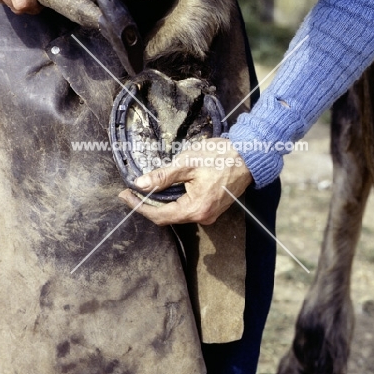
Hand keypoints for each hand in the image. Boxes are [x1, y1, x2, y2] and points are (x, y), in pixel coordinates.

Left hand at [118, 138, 252, 225]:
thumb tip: (140, 184)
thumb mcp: (188, 163)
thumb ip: (163, 176)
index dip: (139, 206)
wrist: (249, 156)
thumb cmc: (220, 157)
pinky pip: (187, 208)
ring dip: (160, 203)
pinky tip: (165, 190)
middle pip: (167, 217)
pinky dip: (173, 200)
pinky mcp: (212, 208)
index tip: (124, 195)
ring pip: (177, 213)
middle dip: (147, 205)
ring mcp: (209, 214)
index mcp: (196, 208)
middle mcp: (203, 217)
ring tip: (144, 189)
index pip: (159, 215)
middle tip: (130, 191)